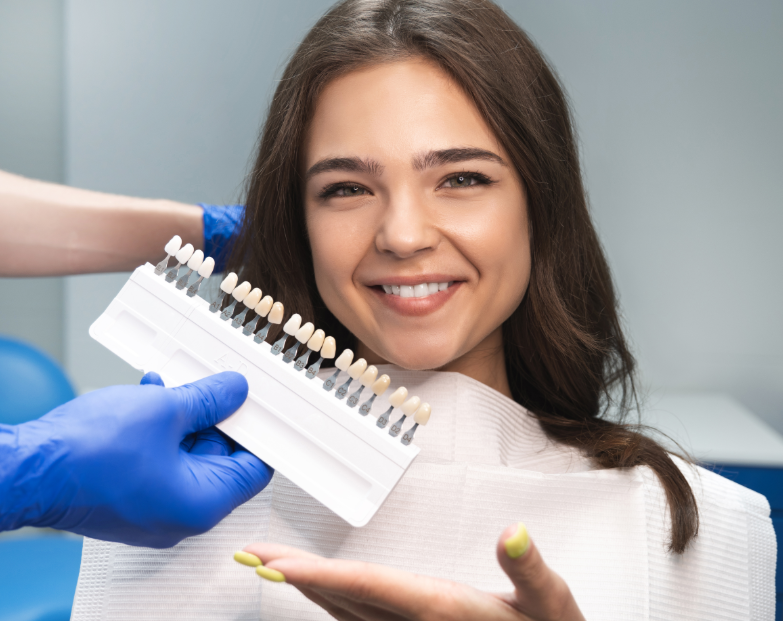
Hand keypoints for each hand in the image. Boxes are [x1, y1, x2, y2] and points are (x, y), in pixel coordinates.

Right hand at [0, 371, 271, 546]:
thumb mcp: (166, 410)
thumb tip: (234, 392)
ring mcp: (153, 509)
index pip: (254, 469)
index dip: (260, 433)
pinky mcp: (129, 499)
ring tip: (173, 386)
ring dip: (184, 418)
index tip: (258, 407)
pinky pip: (159, 461)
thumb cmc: (89, 454)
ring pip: (186, 455)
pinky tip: (150, 396)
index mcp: (202, 504)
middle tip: (215, 386)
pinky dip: (160, 430)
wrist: (26, 470)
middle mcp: (181, 515)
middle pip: (220, 459)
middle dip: (216, 418)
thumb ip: (209, 400)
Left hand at [236, 523, 584, 620]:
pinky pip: (359, 620)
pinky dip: (332, 600)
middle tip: (253, 556)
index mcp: (439, 609)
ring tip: (273, 565)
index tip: (277, 566)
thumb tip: (513, 532)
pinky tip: (321, 592)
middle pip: (342, 599)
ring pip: (344, 612)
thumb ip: (529, 569)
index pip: (368, 586)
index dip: (319, 576)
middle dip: (294, 577)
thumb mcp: (551, 604)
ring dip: (306, 588)